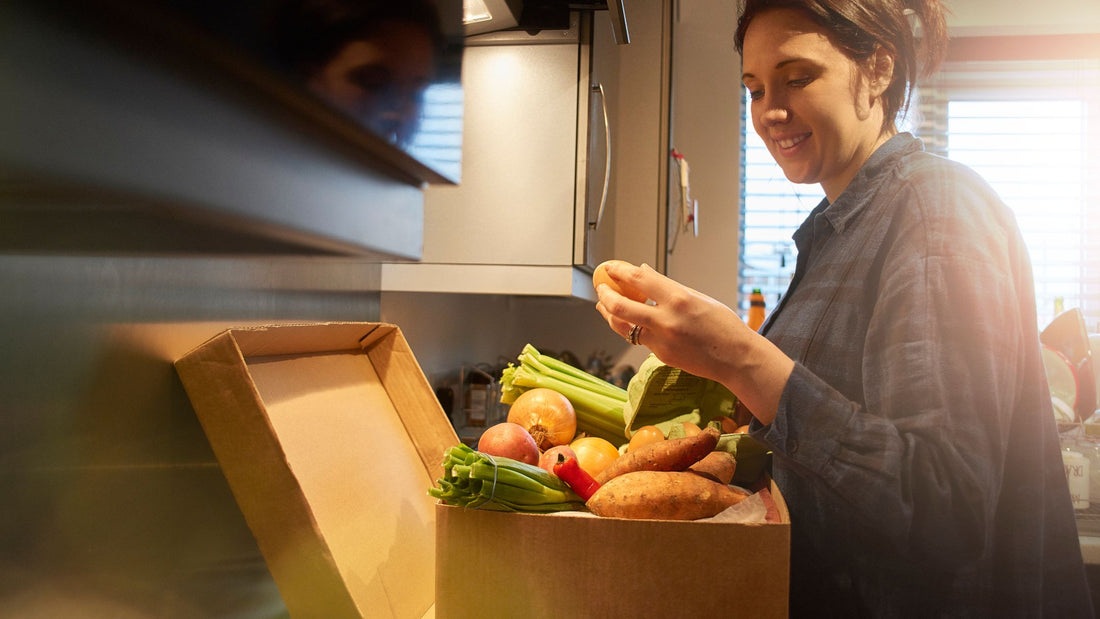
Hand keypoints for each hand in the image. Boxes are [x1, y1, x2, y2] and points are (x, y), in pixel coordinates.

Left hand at [594, 262, 793, 424]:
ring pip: (623, 327)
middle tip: (601, 287)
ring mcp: (662, 341)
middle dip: (605, 294)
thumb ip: (669, 287)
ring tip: (602, 305)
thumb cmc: (724, 326)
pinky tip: (626, 320)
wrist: (736, 359)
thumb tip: (645, 272)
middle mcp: (667, 321)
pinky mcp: (661, 355)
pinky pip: (639, 339)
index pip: (639, 280)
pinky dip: (630, 328)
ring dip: (609, 314)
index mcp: (679, 299)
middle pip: (621, 306)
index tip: (610, 267)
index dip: (620, 271)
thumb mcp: (699, 297)